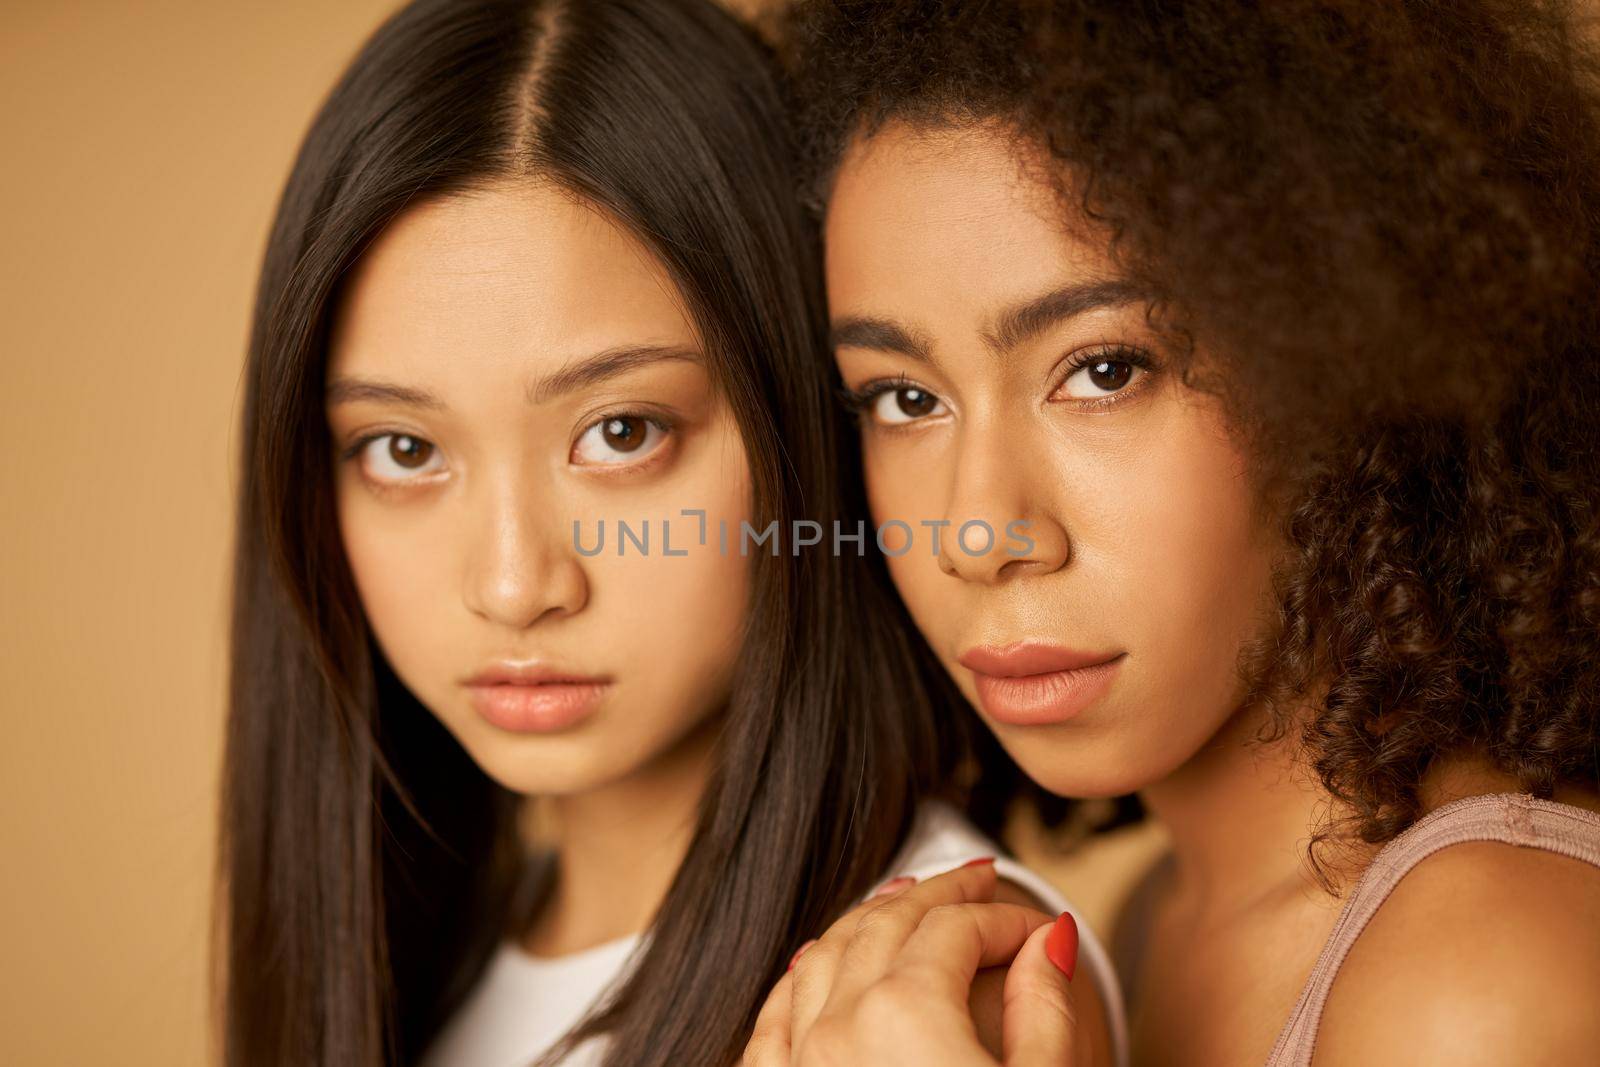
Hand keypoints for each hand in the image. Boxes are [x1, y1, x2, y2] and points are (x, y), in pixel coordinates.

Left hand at [743, 861, 1080, 1066]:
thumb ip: (1045, 1009)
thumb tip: (1049, 938)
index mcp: (907, 1012)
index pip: (961, 928)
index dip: (1008, 917)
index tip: (1041, 930)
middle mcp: (840, 1025)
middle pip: (890, 923)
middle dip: (941, 895)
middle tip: (979, 879)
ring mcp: (801, 1062)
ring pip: (826, 955)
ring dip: (870, 919)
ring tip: (904, 897)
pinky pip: (773, 1020)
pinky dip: (798, 978)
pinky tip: (814, 963)